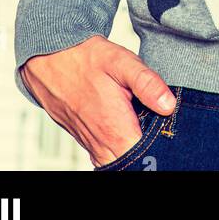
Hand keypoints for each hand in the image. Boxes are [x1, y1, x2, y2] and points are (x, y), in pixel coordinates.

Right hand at [20, 36, 176, 167]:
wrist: (49, 59)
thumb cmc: (85, 58)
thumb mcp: (120, 61)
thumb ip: (146, 83)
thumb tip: (169, 105)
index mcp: (114, 131)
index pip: (147, 157)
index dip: (161, 144)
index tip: (165, 124)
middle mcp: (102, 146)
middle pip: (135, 160)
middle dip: (148, 145)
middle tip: (152, 116)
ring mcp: (93, 147)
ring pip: (121, 159)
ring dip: (133, 144)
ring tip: (140, 118)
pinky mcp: (87, 143)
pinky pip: (108, 154)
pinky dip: (120, 144)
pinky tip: (126, 122)